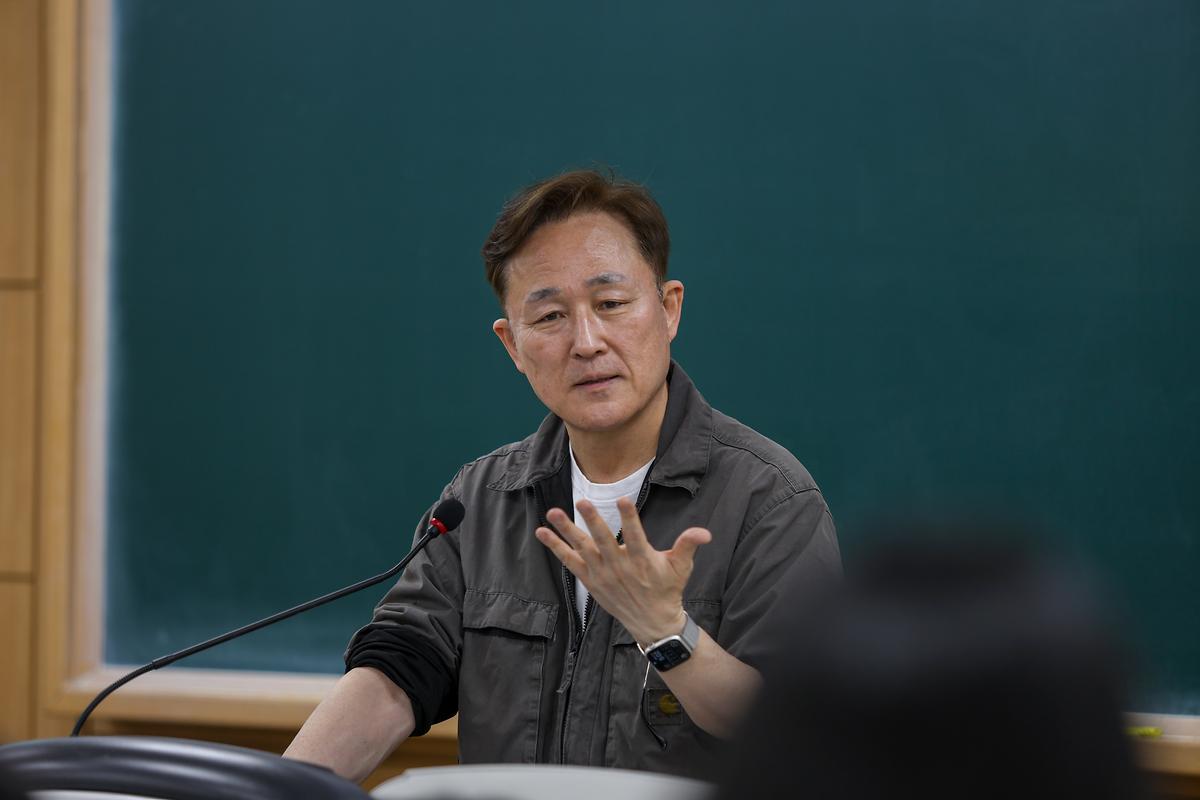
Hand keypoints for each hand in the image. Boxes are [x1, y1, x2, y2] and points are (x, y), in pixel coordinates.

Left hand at [535, 496, 711, 644]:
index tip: (622, 500)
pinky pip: (569, 562)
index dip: (629, 518)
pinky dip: (556, 548)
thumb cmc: (667, 589)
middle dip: (593, 521)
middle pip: (603, 541)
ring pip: (582, 549)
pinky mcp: (590, 580)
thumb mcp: (682, 567)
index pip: (635, 535)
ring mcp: (602, 574)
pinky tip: (542, 532)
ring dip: (566, 530)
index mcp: (643, 560)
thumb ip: (688, 545)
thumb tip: (705, 533)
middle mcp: (619, 567)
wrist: (652, 623)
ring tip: (553, 512)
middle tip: (583, 501)